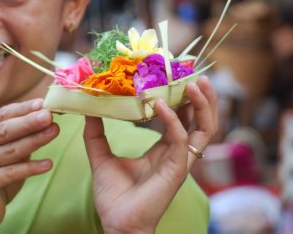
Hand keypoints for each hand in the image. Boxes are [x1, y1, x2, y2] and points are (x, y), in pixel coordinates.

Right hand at [0, 99, 58, 231]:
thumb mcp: (5, 152)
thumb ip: (19, 136)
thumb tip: (44, 115)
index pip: (1, 115)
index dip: (23, 108)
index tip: (43, 103)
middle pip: (4, 130)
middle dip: (29, 121)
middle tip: (49, 115)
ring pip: (10, 150)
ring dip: (35, 140)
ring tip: (54, 132)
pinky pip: (12, 172)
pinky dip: (32, 167)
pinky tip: (48, 163)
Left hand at [83, 76, 217, 233]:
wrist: (116, 224)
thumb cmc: (114, 196)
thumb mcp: (101, 157)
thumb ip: (96, 133)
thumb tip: (88, 110)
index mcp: (164, 148)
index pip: (181, 118)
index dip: (183, 98)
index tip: (176, 76)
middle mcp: (177, 152)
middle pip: (201, 120)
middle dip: (203, 97)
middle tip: (197, 74)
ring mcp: (180, 161)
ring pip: (204, 129)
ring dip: (203, 104)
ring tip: (195, 82)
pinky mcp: (176, 171)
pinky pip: (182, 141)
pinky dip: (173, 121)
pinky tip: (160, 105)